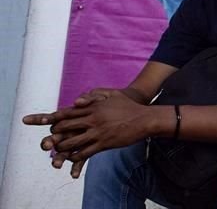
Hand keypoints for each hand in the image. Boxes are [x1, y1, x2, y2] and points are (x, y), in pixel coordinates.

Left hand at [24, 95, 156, 171]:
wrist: (145, 118)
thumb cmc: (128, 105)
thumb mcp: (112, 95)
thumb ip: (93, 96)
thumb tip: (76, 101)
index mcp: (93, 107)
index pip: (66, 112)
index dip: (49, 118)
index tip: (35, 121)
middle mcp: (93, 119)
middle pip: (65, 127)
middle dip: (53, 135)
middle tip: (48, 141)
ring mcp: (98, 132)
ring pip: (72, 142)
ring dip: (62, 148)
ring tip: (58, 151)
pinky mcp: (104, 143)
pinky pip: (85, 153)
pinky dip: (75, 157)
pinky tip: (72, 159)